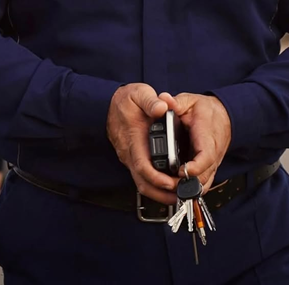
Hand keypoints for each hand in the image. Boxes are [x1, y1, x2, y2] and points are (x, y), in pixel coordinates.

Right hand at [107, 83, 177, 204]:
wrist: (109, 103)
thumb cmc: (125, 100)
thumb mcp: (139, 93)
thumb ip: (151, 101)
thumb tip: (162, 107)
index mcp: (133, 139)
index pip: (143, 166)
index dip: (157, 178)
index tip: (171, 182)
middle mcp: (130, 153)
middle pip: (143, 182)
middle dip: (161, 193)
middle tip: (180, 195)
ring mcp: (130, 157)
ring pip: (142, 183)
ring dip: (159, 192)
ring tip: (178, 195)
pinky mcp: (132, 158)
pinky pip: (142, 177)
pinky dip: (155, 185)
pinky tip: (169, 186)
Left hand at [159, 92, 230, 193]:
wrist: (224, 116)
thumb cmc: (207, 111)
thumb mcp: (190, 101)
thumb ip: (176, 102)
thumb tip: (164, 100)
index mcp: (207, 137)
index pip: (206, 157)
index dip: (194, 167)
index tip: (180, 170)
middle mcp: (213, 155)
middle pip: (204, 177)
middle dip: (186, 183)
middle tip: (167, 183)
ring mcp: (212, 164)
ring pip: (204, 184)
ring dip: (188, 189)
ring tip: (170, 188)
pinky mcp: (209, 168)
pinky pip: (203, 184)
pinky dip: (191, 188)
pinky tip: (177, 188)